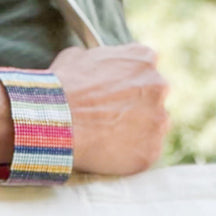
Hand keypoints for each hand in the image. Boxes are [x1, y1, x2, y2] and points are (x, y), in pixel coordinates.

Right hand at [49, 42, 169, 175]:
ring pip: (152, 129)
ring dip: (136, 134)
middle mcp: (158, 86)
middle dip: (136, 109)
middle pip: (153, 100)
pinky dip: (130, 157)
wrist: (56, 123)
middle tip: (110, 120)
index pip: (145, 71)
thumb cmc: (61, 90)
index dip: (127, 86)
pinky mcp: (151, 151)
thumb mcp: (75, 58)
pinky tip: (108, 154)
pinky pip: (144, 155)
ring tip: (107, 139)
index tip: (114, 96)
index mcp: (143, 59)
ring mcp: (158, 120)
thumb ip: (98, 59)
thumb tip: (94, 64)